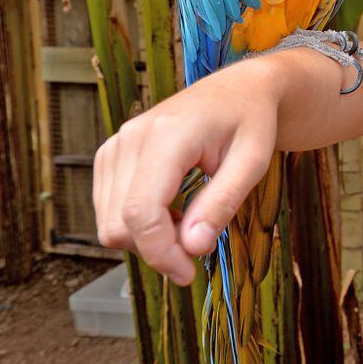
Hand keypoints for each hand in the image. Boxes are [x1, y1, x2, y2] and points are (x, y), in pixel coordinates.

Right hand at [92, 57, 279, 285]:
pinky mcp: (111, 154)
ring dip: (147, 238)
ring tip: (190, 220)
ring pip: (109, 222)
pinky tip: (172, 211)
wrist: (239, 90)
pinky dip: (137, 223)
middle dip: (157, 249)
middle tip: (200, 242)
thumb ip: (222, 204)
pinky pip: (109, 208)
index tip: (188, 274)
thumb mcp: (253, 162)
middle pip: (120, 223)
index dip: (160, 253)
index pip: (141, 211)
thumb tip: (192, 248)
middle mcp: (131, 137)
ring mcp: (116, 144)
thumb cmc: (251, 122)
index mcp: (167, 134)